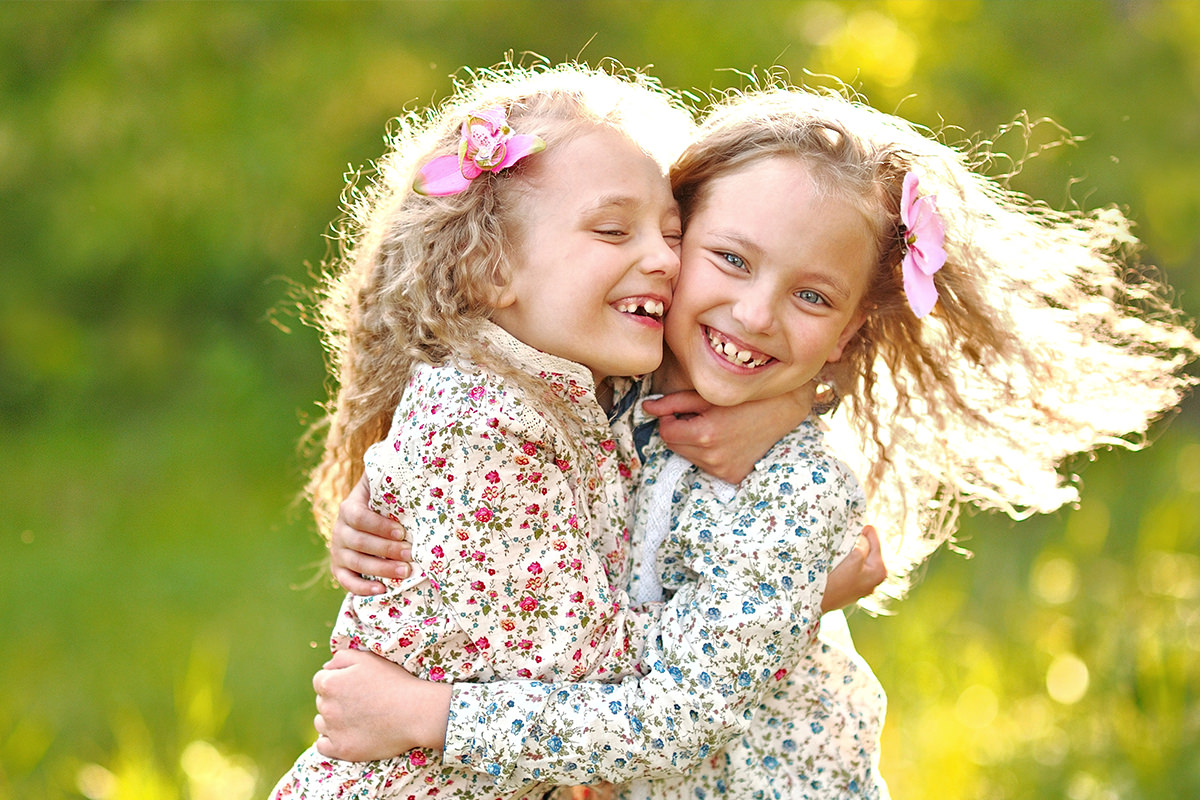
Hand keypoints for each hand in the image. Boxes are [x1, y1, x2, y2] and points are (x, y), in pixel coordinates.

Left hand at [313, 649, 451, 760]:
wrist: (415, 712)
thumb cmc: (394, 682)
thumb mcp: (368, 658)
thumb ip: (341, 657)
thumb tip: (326, 667)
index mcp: (329, 683)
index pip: (320, 680)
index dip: (337, 681)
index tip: (354, 685)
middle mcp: (326, 707)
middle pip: (322, 702)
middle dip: (336, 700)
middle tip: (361, 701)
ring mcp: (333, 730)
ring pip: (321, 723)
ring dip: (332, 720)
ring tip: (358, 718)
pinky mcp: (342, 750)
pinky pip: (322, 746)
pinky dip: (331, 741)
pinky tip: (347, 734)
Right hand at [330, 475, 412, 594]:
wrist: (367, 517)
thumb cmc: (384, 501)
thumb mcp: (382, 486)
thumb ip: (390, 479)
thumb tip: (416, 465)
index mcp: (349, 508)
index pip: (358, 517)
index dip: (378, 526)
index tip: (402, 532)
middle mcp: (339, 530)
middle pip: (359, 543)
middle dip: (386, 550)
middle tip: (410, 554)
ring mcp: (338, 551)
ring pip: (355, 563)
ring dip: (380, 569)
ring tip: (404, 571)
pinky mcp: (339, 568)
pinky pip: (345, 582)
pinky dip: (361, 588)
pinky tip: (382, 590)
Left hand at [644, 389, 810, 484]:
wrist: (784, 410)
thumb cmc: (745, 398)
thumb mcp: (707, 395)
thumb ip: (673, 402)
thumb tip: (646, 407)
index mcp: (705, 434)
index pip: (666, 432)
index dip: (670, 419)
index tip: (683, 410)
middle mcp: (712, 457)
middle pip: (674, 446)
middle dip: (680, 431)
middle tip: (700, 417)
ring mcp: (723, 470)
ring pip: (689, 457)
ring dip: (693, 443)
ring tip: (715, 427)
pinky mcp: (732, 477)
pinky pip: (707, 466)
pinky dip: (709, 454)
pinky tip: (726, 441)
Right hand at [821, 526, 886, 612]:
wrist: (816, 601)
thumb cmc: (837, 580)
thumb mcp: (855, 556)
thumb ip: (863, 543)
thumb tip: (864, 537)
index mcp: (880, 570)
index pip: (874, 540)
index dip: (863, 530)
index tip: (853, 524)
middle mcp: (875, 579)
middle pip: (867, 550)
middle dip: (857, 542)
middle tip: (844, 536)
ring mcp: (863, 585)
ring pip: (858, 558)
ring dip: (850, 552)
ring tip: (839, 549)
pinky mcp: (850, 588)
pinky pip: (851, 567)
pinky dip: (845, 561)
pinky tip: (835, 562)